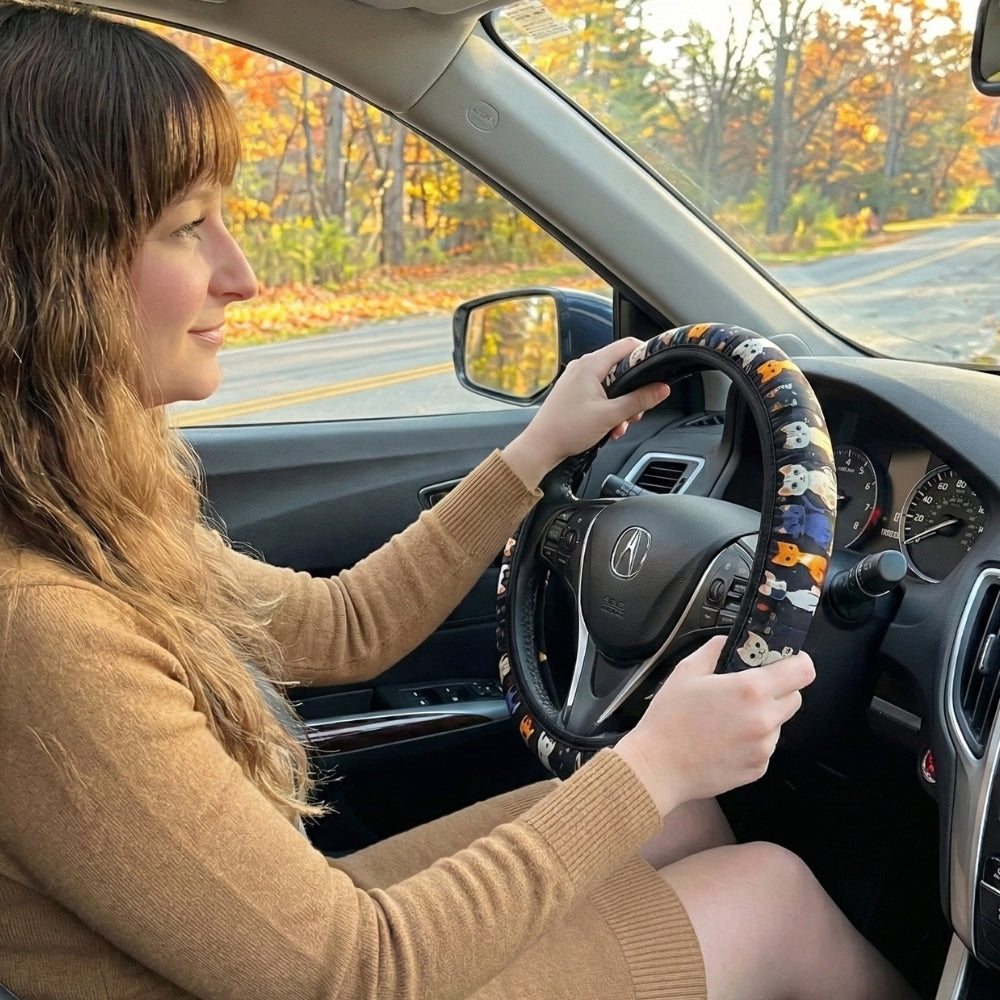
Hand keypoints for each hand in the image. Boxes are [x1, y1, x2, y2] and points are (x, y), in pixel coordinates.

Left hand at [501, 338, 668, 488]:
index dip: (646, 353)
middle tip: (636, 411)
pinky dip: (608, 409)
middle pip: (622, 368)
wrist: (541, 447)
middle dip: (634, 391)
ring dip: (621, 406)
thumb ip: (639, 400)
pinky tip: (609, 427)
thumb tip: (661, 389)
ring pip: (612, 385)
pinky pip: (600, 394)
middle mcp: (583, 368)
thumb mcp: (611, 415)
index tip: (659, 368)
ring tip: (619, 425)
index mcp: (591, 365)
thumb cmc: (566, 429)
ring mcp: (577, 380)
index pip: (627, 346)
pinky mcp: (574, 393)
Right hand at [615, 636, 814, 816]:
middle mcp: (764, 719)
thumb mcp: (687, 671)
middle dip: (778, 690)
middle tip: (747, 691)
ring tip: (728, 719)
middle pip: (795, 697)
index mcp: (750, 690)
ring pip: (779, 723)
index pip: (802, 670)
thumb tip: (729, 642)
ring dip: (763, 716)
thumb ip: (715, 649)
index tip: (785, 661)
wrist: (659, 766)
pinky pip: (765, 746)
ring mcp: (763, 747)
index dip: (796, 661)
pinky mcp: (758, 768)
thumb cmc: (669, 720)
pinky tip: (725, 739)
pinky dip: (753, 740)